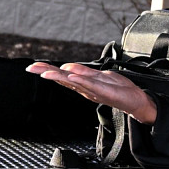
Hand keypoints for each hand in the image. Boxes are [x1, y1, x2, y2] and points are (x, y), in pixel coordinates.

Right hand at [26, 62, 156, 123]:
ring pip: (73, 81)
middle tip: (32, 69)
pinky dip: (80, 81)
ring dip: (59, 76)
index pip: (62, 75)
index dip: (47, 70)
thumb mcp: (100, 76)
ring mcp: (94, 89)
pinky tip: (71, 76)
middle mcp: (86, 87)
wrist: (136, 101)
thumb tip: (68, 66)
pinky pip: (90, 85)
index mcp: (83, 83)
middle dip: (47, 73)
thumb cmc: (119, 89)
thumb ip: (83, 72)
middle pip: (63, 78)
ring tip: (46, 73)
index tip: (33, 66)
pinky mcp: (104, 91)